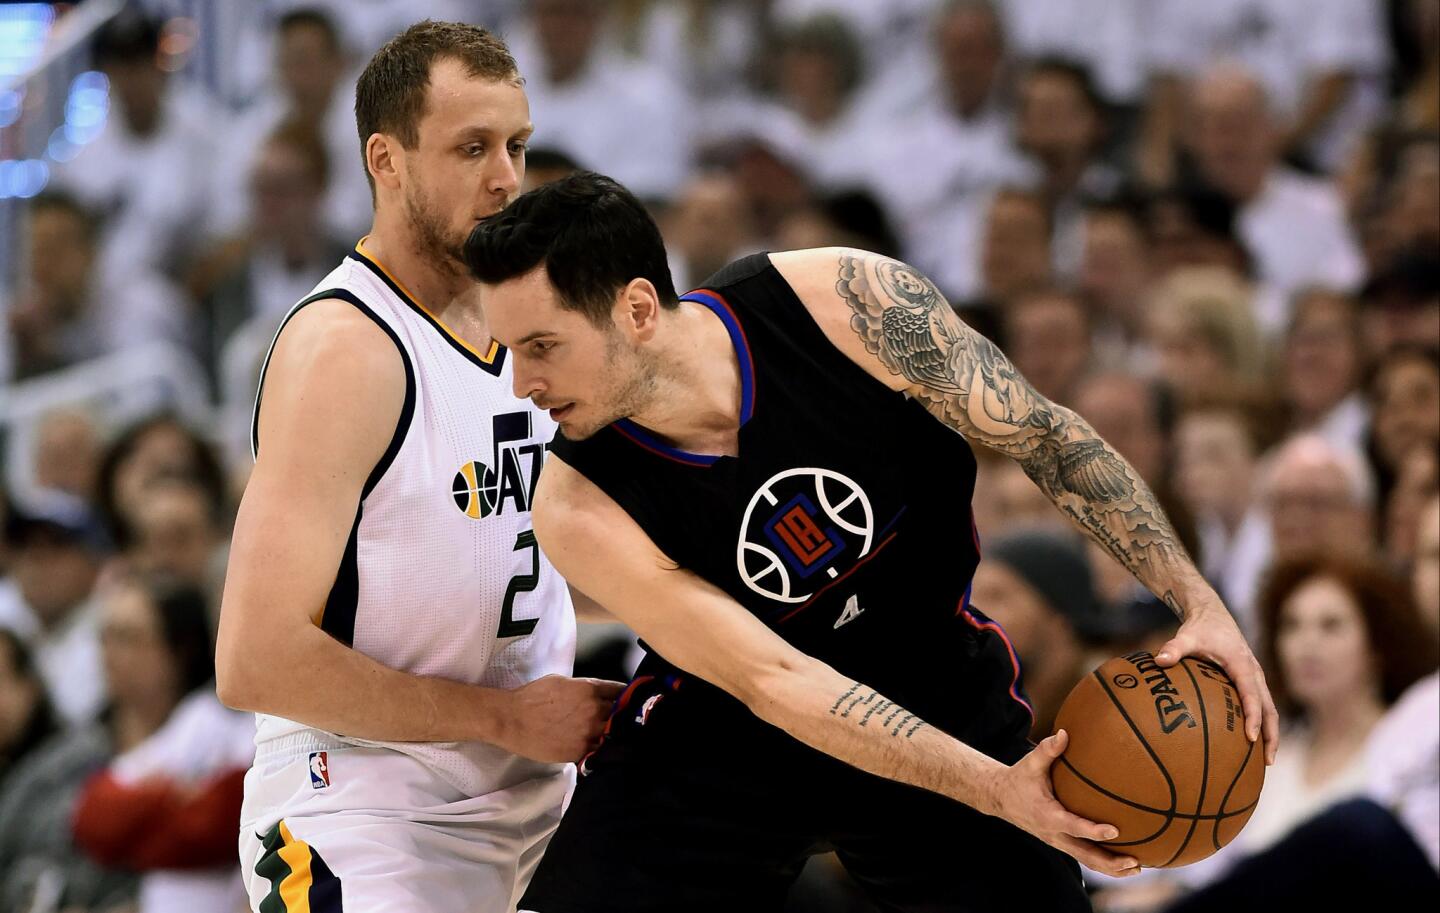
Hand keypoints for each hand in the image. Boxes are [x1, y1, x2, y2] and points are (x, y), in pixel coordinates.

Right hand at [497, 675, 626, 762]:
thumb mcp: (561, 682)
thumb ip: (583, 687)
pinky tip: (602, 749)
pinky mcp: (580, 751)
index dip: (626, 695)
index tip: (629, 699)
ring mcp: (588, 732)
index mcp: (589, 689)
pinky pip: (599, 751)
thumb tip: (595, 693)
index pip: (621, 691)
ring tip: (616, 736)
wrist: (513, 720)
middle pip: (621, 713)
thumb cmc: (532, 698)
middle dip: (623, 715)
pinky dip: (603, 749)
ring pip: (614, 734)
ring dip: (615, 734)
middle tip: (626, 719)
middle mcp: (593, 710)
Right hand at [985, 730, 1140, 877]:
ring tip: (1136, 869)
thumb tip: (1064, 733)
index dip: (1093, 830)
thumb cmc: (1020, 779)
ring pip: (1086, 860)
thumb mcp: (1030, 764)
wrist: (1001, 798)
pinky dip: (1104, 863)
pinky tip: (1123, 863)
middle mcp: (1054, 834)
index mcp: (1047, 815)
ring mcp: (1058, 842)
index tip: (1115, 831)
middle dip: (1110, 862)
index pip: (1073, 826)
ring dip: (1111, 868)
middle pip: (1085, 855)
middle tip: (1135, 862)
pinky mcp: (1062, 843)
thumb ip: (1047, 749)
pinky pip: (1084, 856)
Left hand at [1153, 594, 1279, 764]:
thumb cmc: (1200, 627)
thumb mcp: (1187, 636)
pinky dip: (1262, 723)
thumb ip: (1173, 648)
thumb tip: (1158, 660)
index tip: (1250, 738)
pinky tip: (1251, 742)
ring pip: (1269, 709)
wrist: (1213, 614)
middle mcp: (1255, 673)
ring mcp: (1256, 678)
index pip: (1251, 696)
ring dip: (1270, 733)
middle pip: (1270, 709)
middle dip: (1271, 735)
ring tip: (1264, 761)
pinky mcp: (1251, 680)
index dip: (1252, 717)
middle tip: (1266, 762)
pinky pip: (1261, 705)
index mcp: (1242, 665)